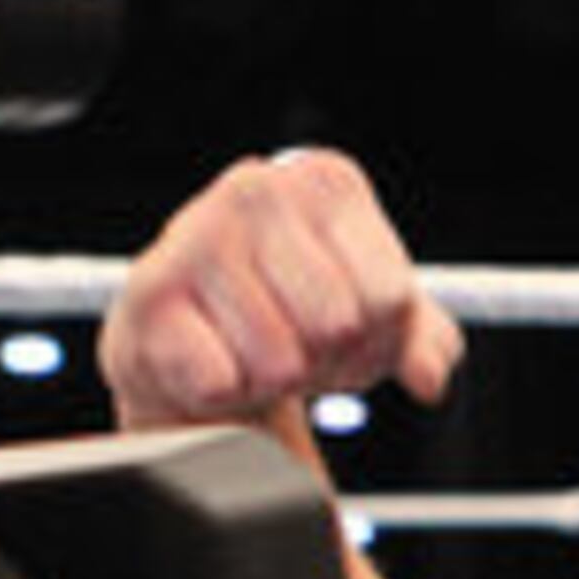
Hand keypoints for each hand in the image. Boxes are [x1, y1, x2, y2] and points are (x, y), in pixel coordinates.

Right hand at [99, 148, 464, 430]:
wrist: (197, 344)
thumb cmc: (292, 318)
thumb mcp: (375, 321)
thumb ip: (423, 342)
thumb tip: (429, 374)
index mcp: (327, 184)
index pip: (391, 298)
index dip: (377, 340)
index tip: (349, 331)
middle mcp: (257, 190)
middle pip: (337, 326)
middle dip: (324, 361)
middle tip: (297, 347)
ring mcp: (196, 235)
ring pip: (279, 360)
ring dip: (272, 380)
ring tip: (254, 353)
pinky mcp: (149, 294)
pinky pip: (219, 381)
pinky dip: (224, 393)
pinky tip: (213, 364)